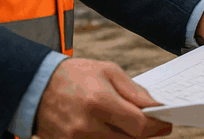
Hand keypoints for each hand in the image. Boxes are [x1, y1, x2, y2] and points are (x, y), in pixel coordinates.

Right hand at [34, 58, 170, 138]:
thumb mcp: (109, 71)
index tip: (166, 123)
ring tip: (131, 125)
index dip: (157, 127)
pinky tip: (112, 130)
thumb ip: (135, 92)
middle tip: (153, 125)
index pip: (139, 126)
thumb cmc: (75, 75)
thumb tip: (156, 107)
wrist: (36, 85)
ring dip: (127, 138)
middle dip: (145, 134)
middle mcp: (87, 125)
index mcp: (100, 102)